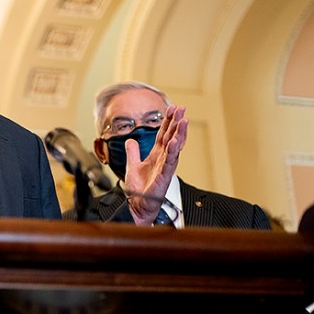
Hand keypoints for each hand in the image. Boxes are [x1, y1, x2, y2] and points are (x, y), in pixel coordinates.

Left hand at [124, 104, 187, 224]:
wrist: (137, 205)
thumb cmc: (138, 189)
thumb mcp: (132, 165)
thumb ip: (133, 152)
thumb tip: (130, 140)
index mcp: (156, 155)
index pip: (163, 134)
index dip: (167, 122)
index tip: (172, 109)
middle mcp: (163, 159)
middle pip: (171, 136)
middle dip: (176, 122)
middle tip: (181, 108)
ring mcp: (166, 167)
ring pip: (175, 147)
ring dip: (179, 133)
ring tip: (184, 120)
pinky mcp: (165, 176)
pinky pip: (170, 162)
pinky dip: (172, 151)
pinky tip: (174, 141)